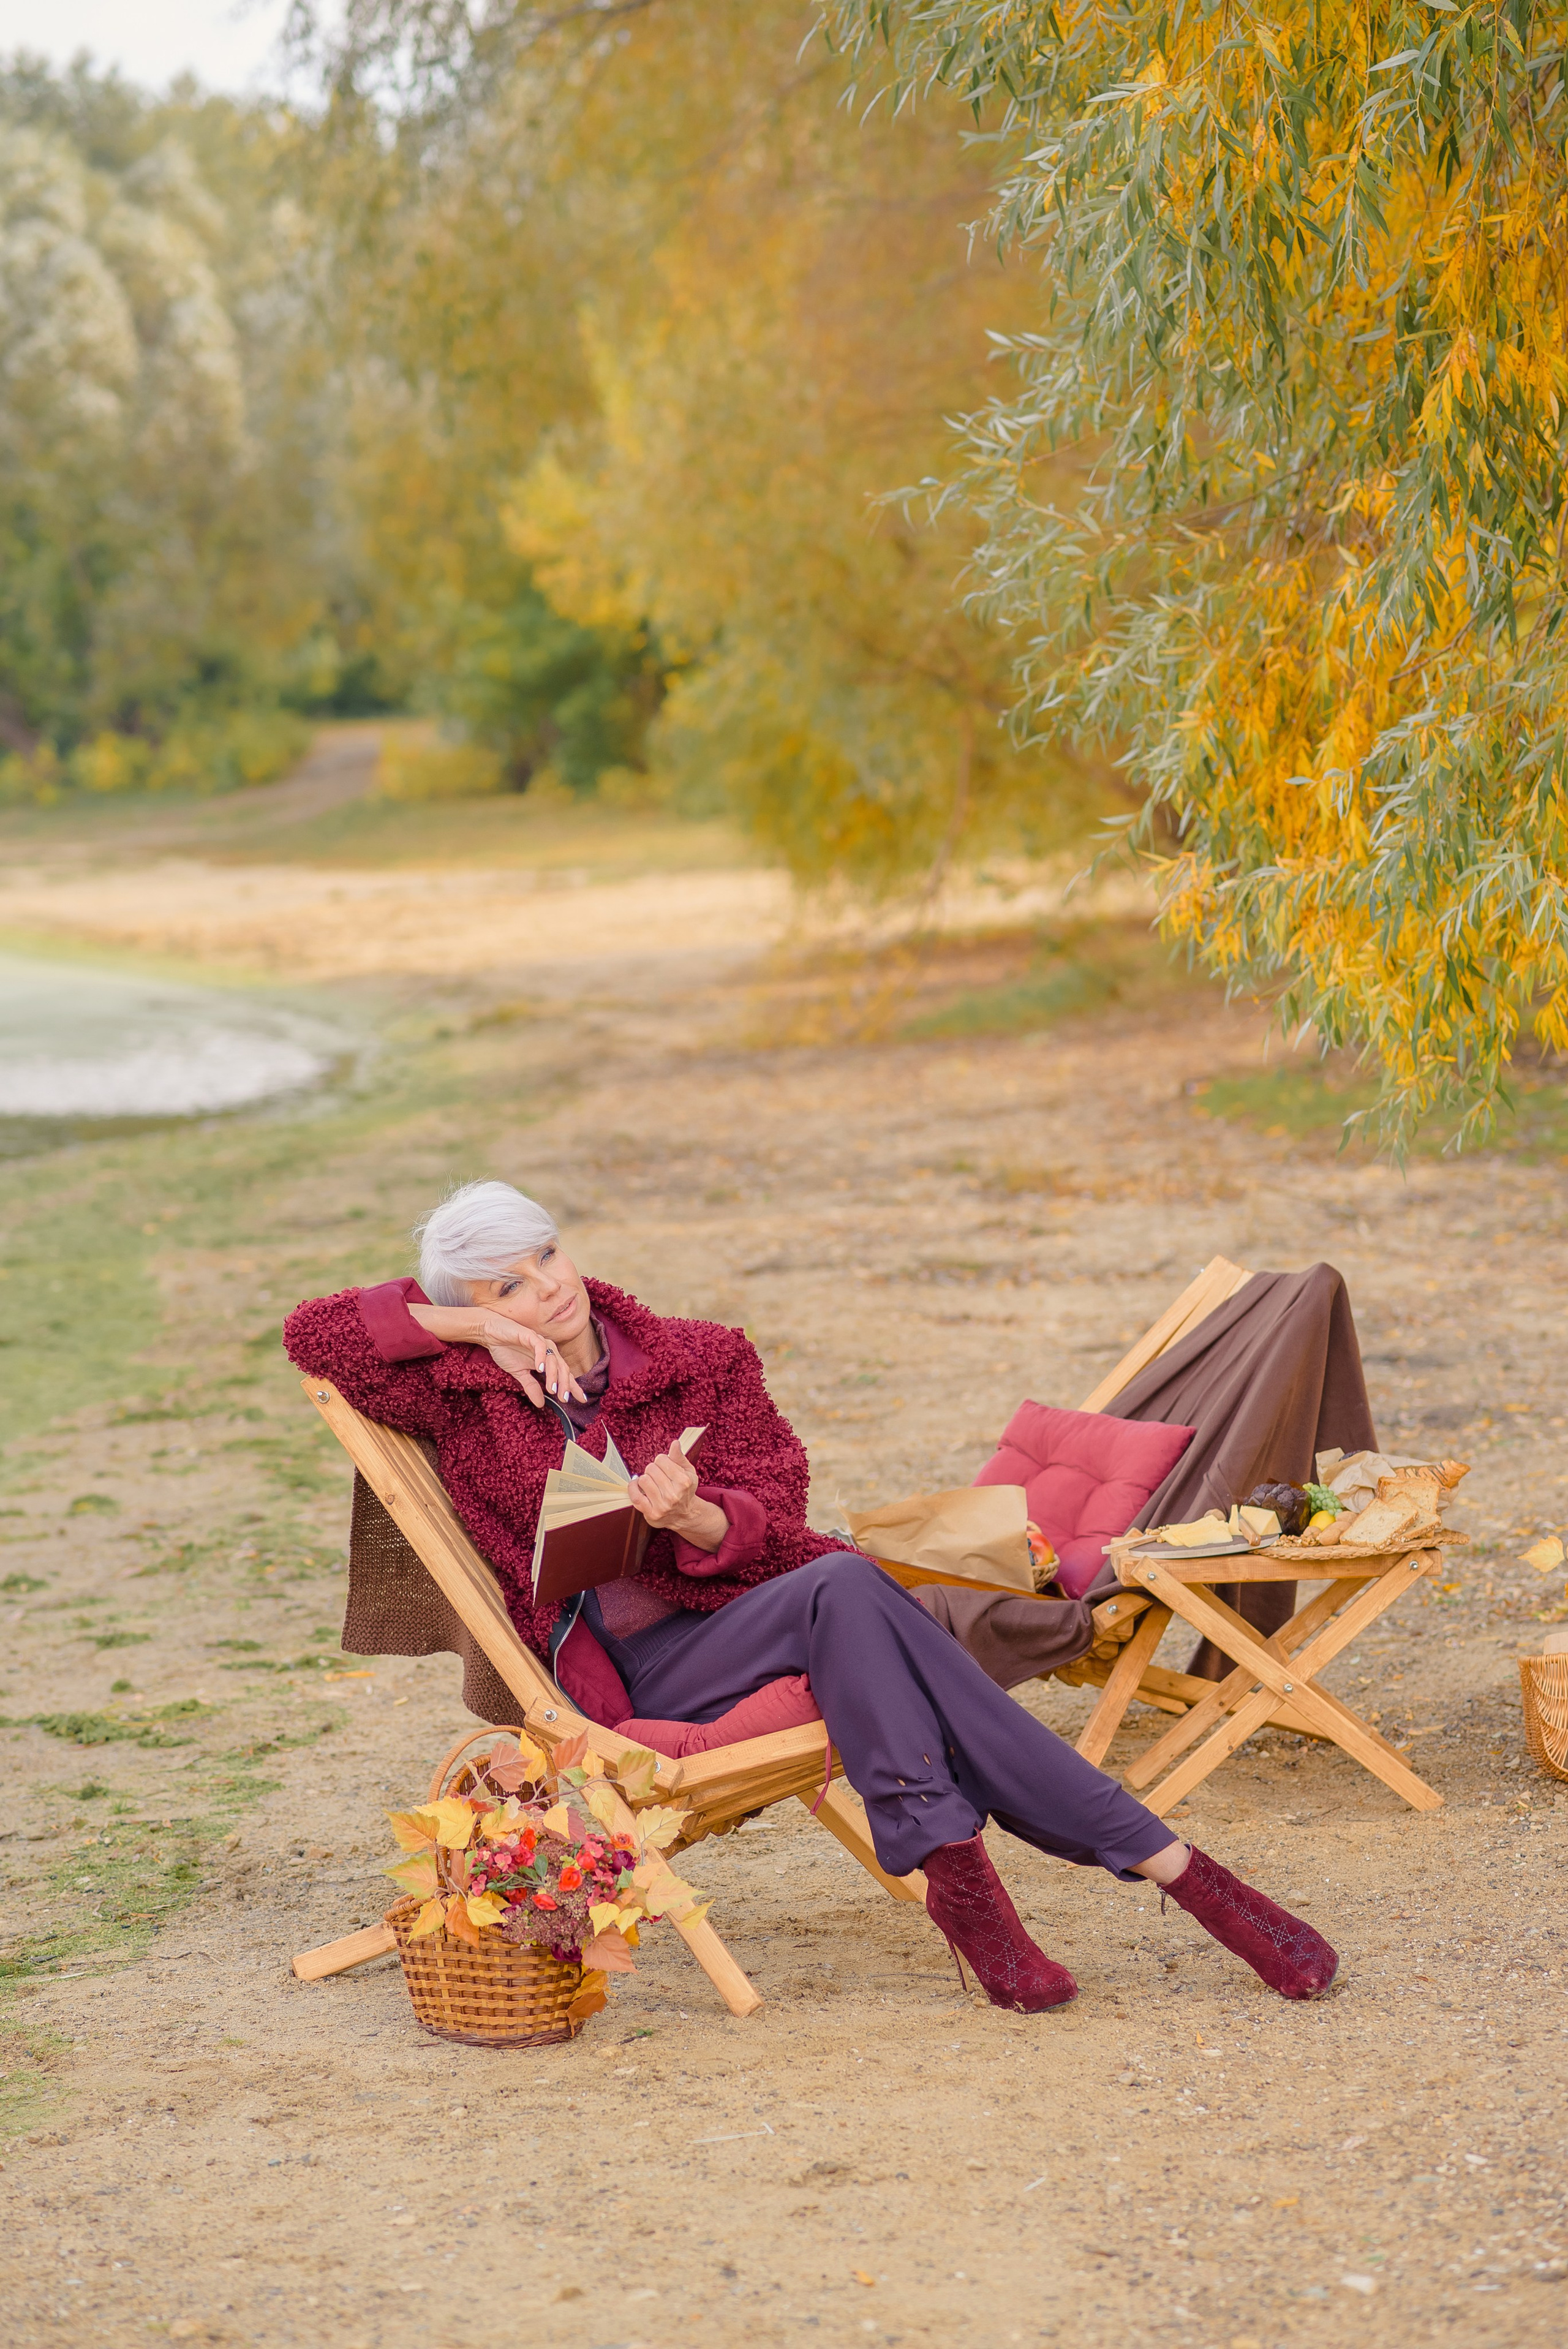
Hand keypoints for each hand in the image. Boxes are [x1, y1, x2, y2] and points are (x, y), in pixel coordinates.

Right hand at [407, 1303, 585, 1408]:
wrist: (491, 1334)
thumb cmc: (506, 1350)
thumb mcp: (519, 1374)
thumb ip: (531, 1386)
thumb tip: (541, 1404)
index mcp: (547, 1360)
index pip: (564, 1374)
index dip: (574, 1386)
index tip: (583, 1400)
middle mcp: (547, 1351)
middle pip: (562, 1368)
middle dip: (565, 1384)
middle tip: (564, 1398)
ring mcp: (540, 1342)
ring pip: (553, 1358)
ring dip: (553, 1374)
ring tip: (552, 1389)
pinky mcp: (529, 1335)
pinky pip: (539, 1345)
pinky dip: (541, 1357)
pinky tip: (540, 1369)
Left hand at [627, 1445, 726, 1549]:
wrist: (684, 1515)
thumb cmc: (685, 1491)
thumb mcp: (688, 1473)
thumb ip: (679, 1457)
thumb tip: (675, 1443)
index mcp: (684, 1482)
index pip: (661, 1459)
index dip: (661, 1461)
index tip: (664, 1466)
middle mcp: (674, 1495)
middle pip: (651, 1468)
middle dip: (653, 1470)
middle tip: (658, 1476)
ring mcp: (662, 1505)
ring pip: (643, 1480)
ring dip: (645, 1479)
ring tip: (652, 1483)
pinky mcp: (651, 1513)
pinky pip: (635, 1496)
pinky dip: (632, 1487)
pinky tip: (636, 1485)